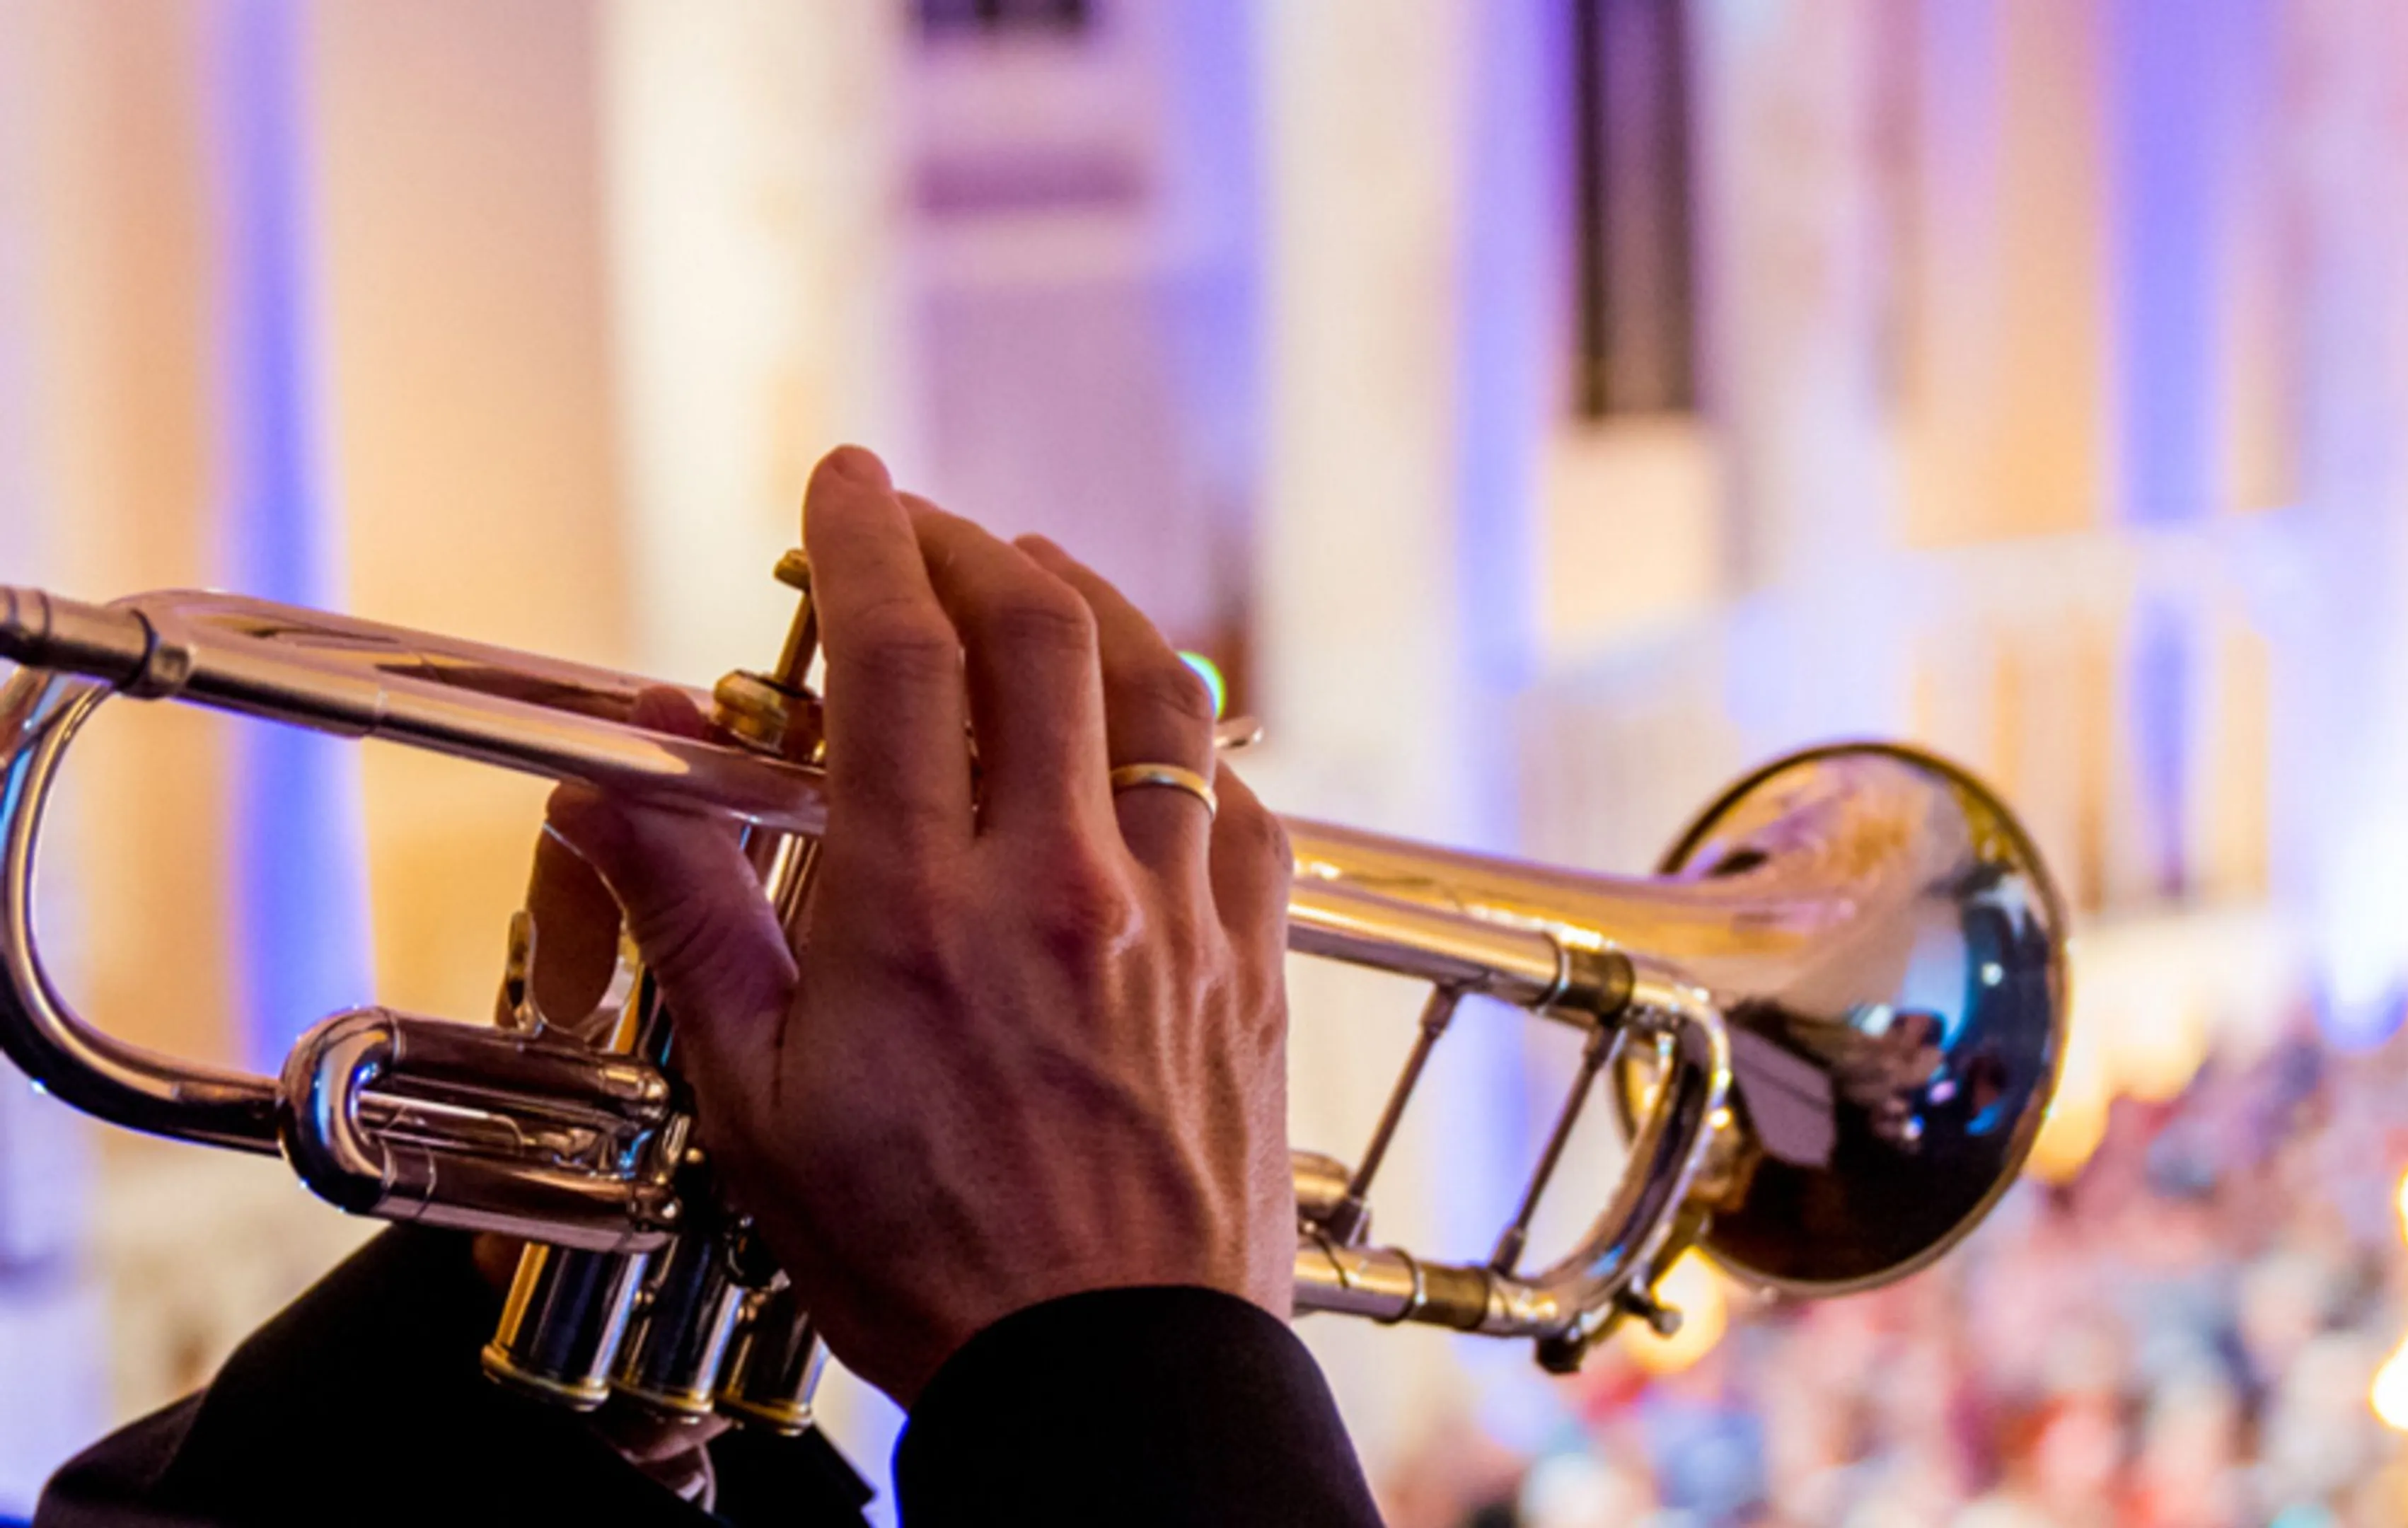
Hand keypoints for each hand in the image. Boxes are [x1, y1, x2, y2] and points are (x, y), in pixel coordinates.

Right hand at [547, 445, 1295, 1404]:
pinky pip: (1235, 796)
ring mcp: (1177, 915)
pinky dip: (1182, 731)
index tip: (842, 482)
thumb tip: (613, 788)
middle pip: (1038, 631)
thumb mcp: (761, 1105)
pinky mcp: (1249, 958)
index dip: (866, 536)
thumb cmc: (928, 1260)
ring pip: (1157, 688)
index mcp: (926, 910)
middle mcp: (1066, 884)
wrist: (1108, 1373)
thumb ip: (696, 923)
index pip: (899, 654)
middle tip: (923, 520)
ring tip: (1036, 574)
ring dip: (1093, 602)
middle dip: (971, 542)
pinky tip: (1145, 729)